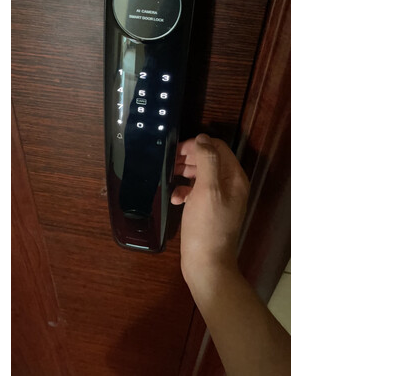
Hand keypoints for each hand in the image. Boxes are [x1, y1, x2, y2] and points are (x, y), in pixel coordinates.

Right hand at [172, 134, 249, 287]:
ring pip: (201, 175)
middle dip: (189, 158)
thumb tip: (202, 138)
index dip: (198, 145)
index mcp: (234, 178)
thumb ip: (207, 161)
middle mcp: (230, 186)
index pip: (218, 148)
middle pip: (210, 160)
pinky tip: (175, 199)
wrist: (206, 263)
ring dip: (184, 173)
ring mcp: (220, 199)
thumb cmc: (206, 226)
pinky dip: (185, 191)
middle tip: (169, 162)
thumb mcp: (206, 190)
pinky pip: (197, 192)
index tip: (177, 150)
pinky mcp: (209, 210)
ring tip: (169, 176)